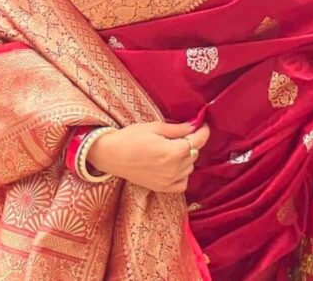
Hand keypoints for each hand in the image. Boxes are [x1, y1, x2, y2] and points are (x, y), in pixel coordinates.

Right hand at [86, 120, 210, 192]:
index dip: (203, 131)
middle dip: (191, 143)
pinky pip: (183, 183)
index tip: (202, 124)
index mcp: (174, 151)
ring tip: (172, 149)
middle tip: (181, 134)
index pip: (198, 141)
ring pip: (190, 168)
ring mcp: (169, 180)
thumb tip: (193, 125)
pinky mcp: (162, 188)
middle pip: (194, 153)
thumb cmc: (129, 138)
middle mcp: (175, 168)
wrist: (110, 155)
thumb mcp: (153, 127)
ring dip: (186, 158)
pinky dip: (182, 175)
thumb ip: (176, 129)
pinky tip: (173, 166)